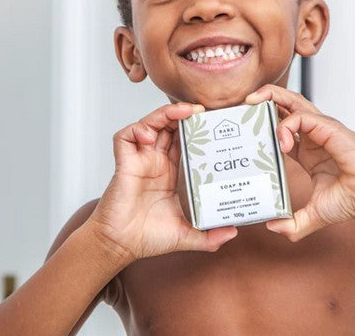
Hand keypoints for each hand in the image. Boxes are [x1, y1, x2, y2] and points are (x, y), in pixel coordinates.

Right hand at [88, 102, 237, 261]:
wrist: (120, 245)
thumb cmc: (150, 237)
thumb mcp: (188, 234)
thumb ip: (210, 236)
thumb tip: (233, 232)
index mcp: (174, 172)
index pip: (188, 141)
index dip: (198, 129)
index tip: (214, 123)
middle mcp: (158, 161)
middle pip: (172, 127)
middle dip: (185, 114)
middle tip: (202, 110)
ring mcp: (141, 160)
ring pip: (151, 124)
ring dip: (165, 113)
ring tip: (183, 112)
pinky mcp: (125, 162)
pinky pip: (126, 137)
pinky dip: (137, 130)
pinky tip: (147, 136)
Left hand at [245, 85, 354, 240]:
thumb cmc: (354, 198)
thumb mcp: (316, 213)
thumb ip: (294, 223)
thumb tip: (272, 227)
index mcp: (308, 152)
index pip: (279, 130)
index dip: (262, 128)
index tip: (245, 132)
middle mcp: (312, 136)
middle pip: (284, 108)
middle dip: (263, 103)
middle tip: (244, 106)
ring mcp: (319, 129)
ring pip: (291, 102)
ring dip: (270, 97)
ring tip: (252, 101)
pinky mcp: (327, 126)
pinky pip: (300, 116)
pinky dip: (287, 125)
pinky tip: (282, 143)